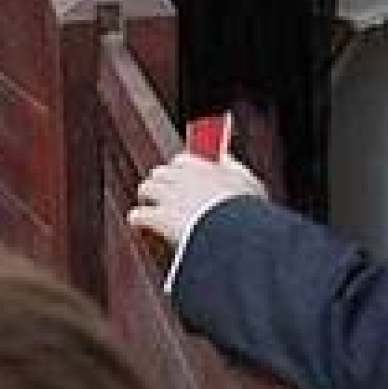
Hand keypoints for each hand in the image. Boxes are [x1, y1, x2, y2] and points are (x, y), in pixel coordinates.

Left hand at [127, 153, 266, 246]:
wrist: (234, 229)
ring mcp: (168, 196)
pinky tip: (140, 225)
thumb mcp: (248, 183)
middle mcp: (181, 176)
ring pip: (146, 188)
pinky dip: (138, 219)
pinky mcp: (159, 217)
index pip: (182, 160)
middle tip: (164, 193)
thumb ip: (234, 168)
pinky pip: (138, 215)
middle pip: (161, 172)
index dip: (180, 170)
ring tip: (150, 207)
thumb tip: (225, 159)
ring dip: (147, 197)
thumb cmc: (246, 208)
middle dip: (161, 182)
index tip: (183, 176)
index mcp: (202, 165)